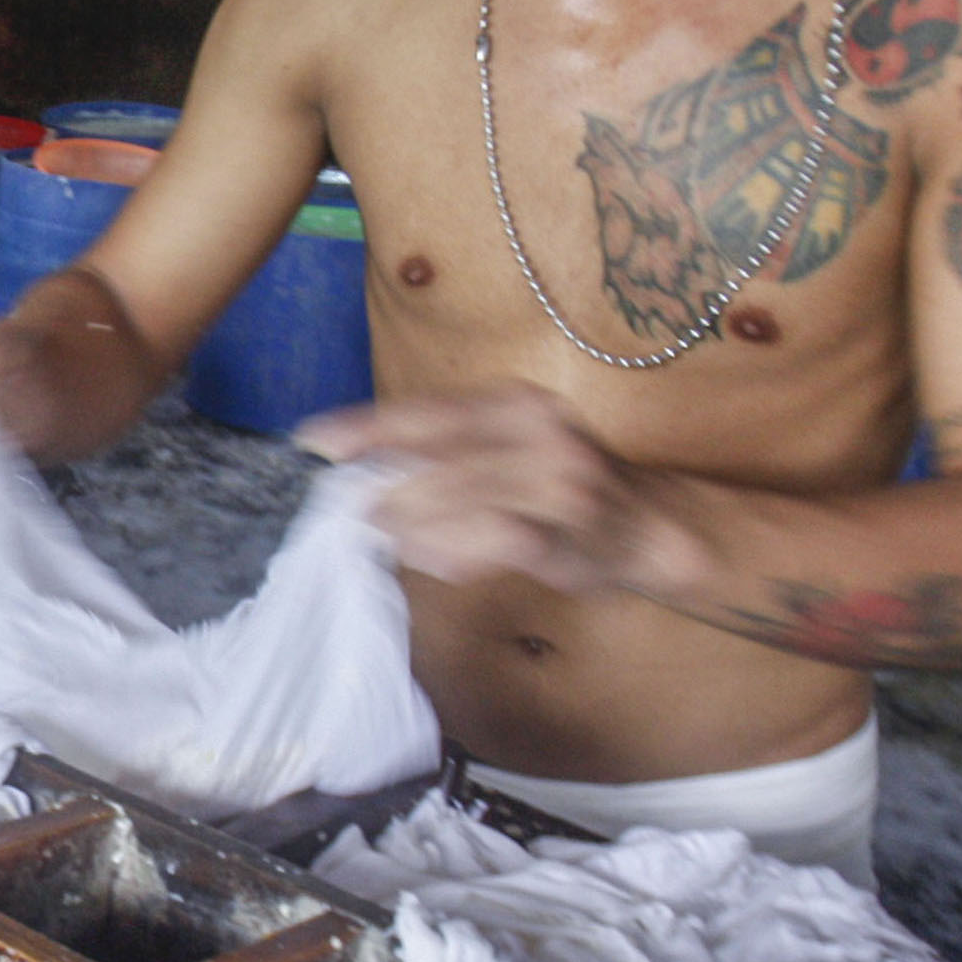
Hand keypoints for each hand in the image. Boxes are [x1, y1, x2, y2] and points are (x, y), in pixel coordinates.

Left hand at [297, 386, 662, 596]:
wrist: (649, 525)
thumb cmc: (561, 486)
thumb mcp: (509, 447)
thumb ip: (447, 454)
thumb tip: (365, 473)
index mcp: (516, 405)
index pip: (428, 412)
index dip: (367, 426)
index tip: (313, 439)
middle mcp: (538, 432)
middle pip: (438, 453)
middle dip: (382, 483)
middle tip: (347, 508)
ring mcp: (556, 481)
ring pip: (459, 496)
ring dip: (410, 521)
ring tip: (387, 536)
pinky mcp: (566, 531)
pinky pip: (493, 539)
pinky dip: (452, 551)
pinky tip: (431, 557)